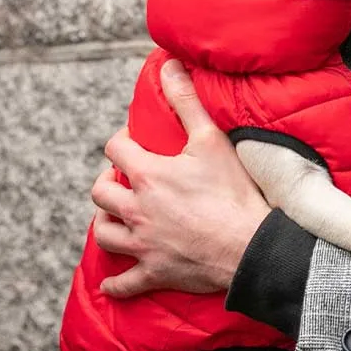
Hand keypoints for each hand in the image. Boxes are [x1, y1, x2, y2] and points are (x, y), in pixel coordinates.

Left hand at [92, 59, 269, 296]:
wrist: (251, 247)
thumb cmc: (233, 193)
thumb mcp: (210, 140)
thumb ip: (187, 101)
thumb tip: (170, 65)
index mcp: (147, 176)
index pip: (114, 148)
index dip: (121, 140)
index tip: (135, 141)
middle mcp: (136, 210)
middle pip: (100, 193)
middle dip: (107, 183)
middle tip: (122, 179)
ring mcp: (143, 244)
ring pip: (104, 234)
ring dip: (106, 224)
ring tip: (116, 217)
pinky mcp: (155, 273)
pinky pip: (124, 283)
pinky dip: (116, 285)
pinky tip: (111, 284)